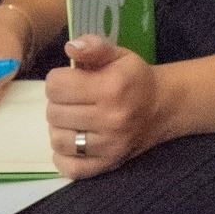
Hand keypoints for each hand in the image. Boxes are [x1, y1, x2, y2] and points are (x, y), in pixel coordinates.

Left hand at [44, 36, 159, 178]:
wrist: (161, 107)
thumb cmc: (134, 78)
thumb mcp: (118, 54)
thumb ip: (93, 46)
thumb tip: (70, 47)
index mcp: (111, 87)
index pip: (55, 86)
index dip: (58, 80)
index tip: (71, 81)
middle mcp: (110, 118)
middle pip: (53, 112)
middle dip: (59, 103)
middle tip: (75, 100)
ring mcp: (109, 145)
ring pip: (57, 140)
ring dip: (61, 128)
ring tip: (74, 119)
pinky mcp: (107, 164)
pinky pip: (69, 167)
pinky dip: (64, 155)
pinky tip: (75, 141)